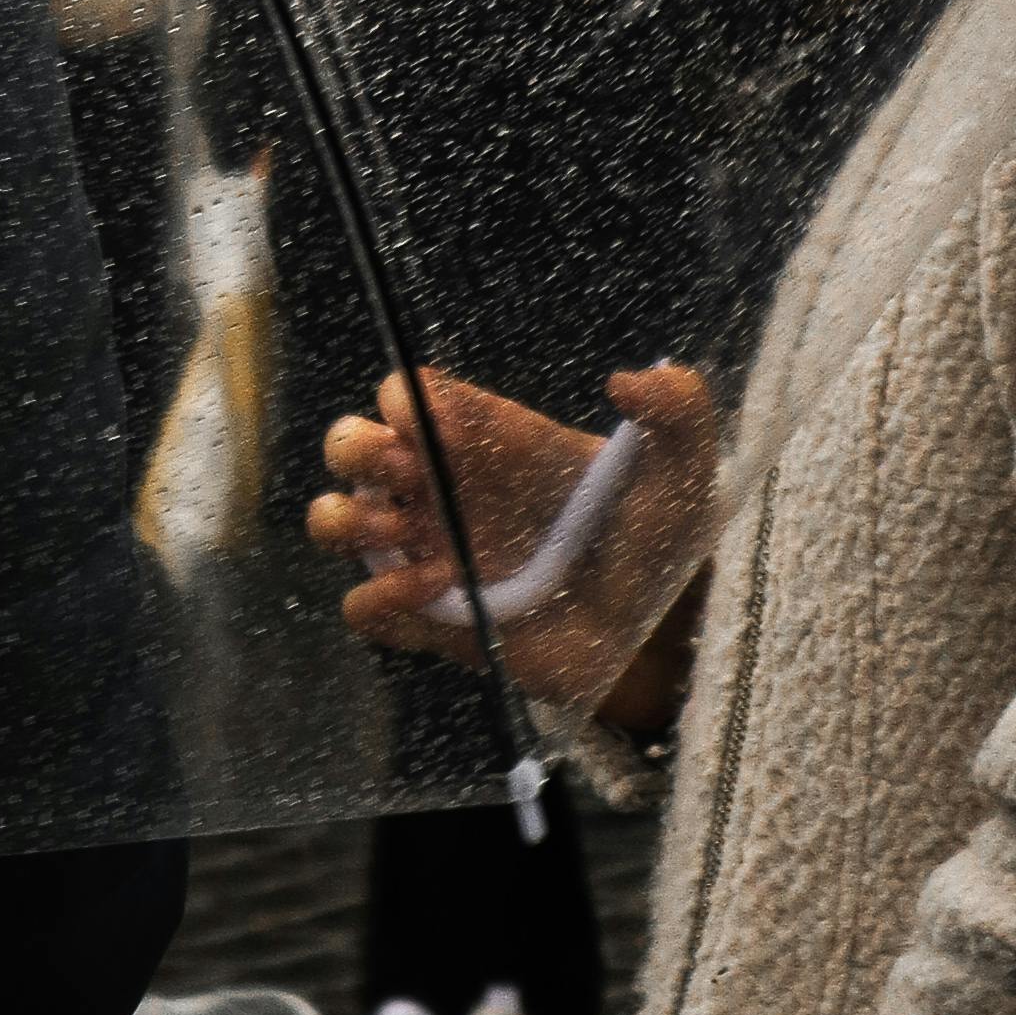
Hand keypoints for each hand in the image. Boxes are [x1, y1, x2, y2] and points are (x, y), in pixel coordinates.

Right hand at [309, 358, 715, 721]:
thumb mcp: (682, 465)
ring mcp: (428, 554)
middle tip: (409, 476)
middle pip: (349, 444)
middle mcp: (443, 489)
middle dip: (356, 450)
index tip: (433, 427)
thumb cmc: (658, 540)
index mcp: (482, 438)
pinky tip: (439, 589)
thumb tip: (628, 380)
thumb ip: (677, 406)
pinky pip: (360, 606)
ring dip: (347, 521)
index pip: (406, 395)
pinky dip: (380, 595)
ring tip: (406, 533)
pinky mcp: (430, 621)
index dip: (401, 401)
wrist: (655, 635)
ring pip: (333, 520)